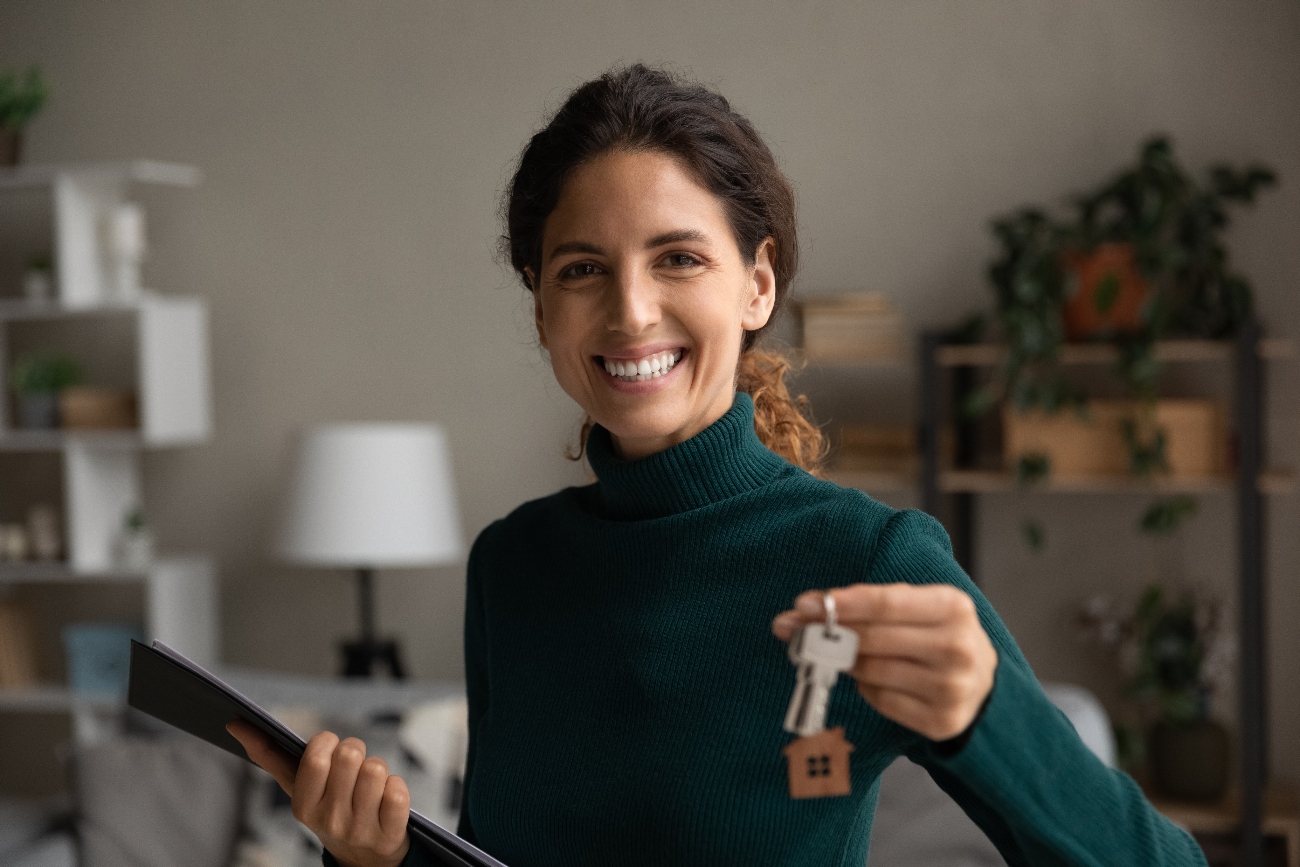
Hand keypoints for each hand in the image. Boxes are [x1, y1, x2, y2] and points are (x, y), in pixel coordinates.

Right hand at [227, 720, 410, 866]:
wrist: (362, 857)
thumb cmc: (327, 808)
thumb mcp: (298, 787)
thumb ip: (269, 755)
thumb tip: (235, 723)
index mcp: (303, 806)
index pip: (316, 757)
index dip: (328, 741)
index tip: (329, 746)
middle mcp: (329, 821)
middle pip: (350, 755)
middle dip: (355, 750)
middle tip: (352, 766)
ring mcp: (360, 831)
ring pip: (376, 769)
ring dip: (378, 769)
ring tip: (369, 786)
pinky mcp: (389, 836)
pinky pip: (398, 791)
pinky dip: (396, 788)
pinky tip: (386, 801)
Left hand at [772, 583, 997, 741]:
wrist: (982, 683)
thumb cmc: (936, 635)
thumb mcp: (919, 608)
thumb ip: (871, 604)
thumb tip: (806, 608)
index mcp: (953, 607)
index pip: (886, 602)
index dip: (842, 604)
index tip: (804, 603)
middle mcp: (957, 647)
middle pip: (873, 638)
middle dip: (827, 632)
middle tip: (793, 627)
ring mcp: (953, 688)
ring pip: (872, 671)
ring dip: (845, 662)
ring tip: (839, 654)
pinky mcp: (942, 721)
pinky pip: (880, 700)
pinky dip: (867, 688)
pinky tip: (872, 679)